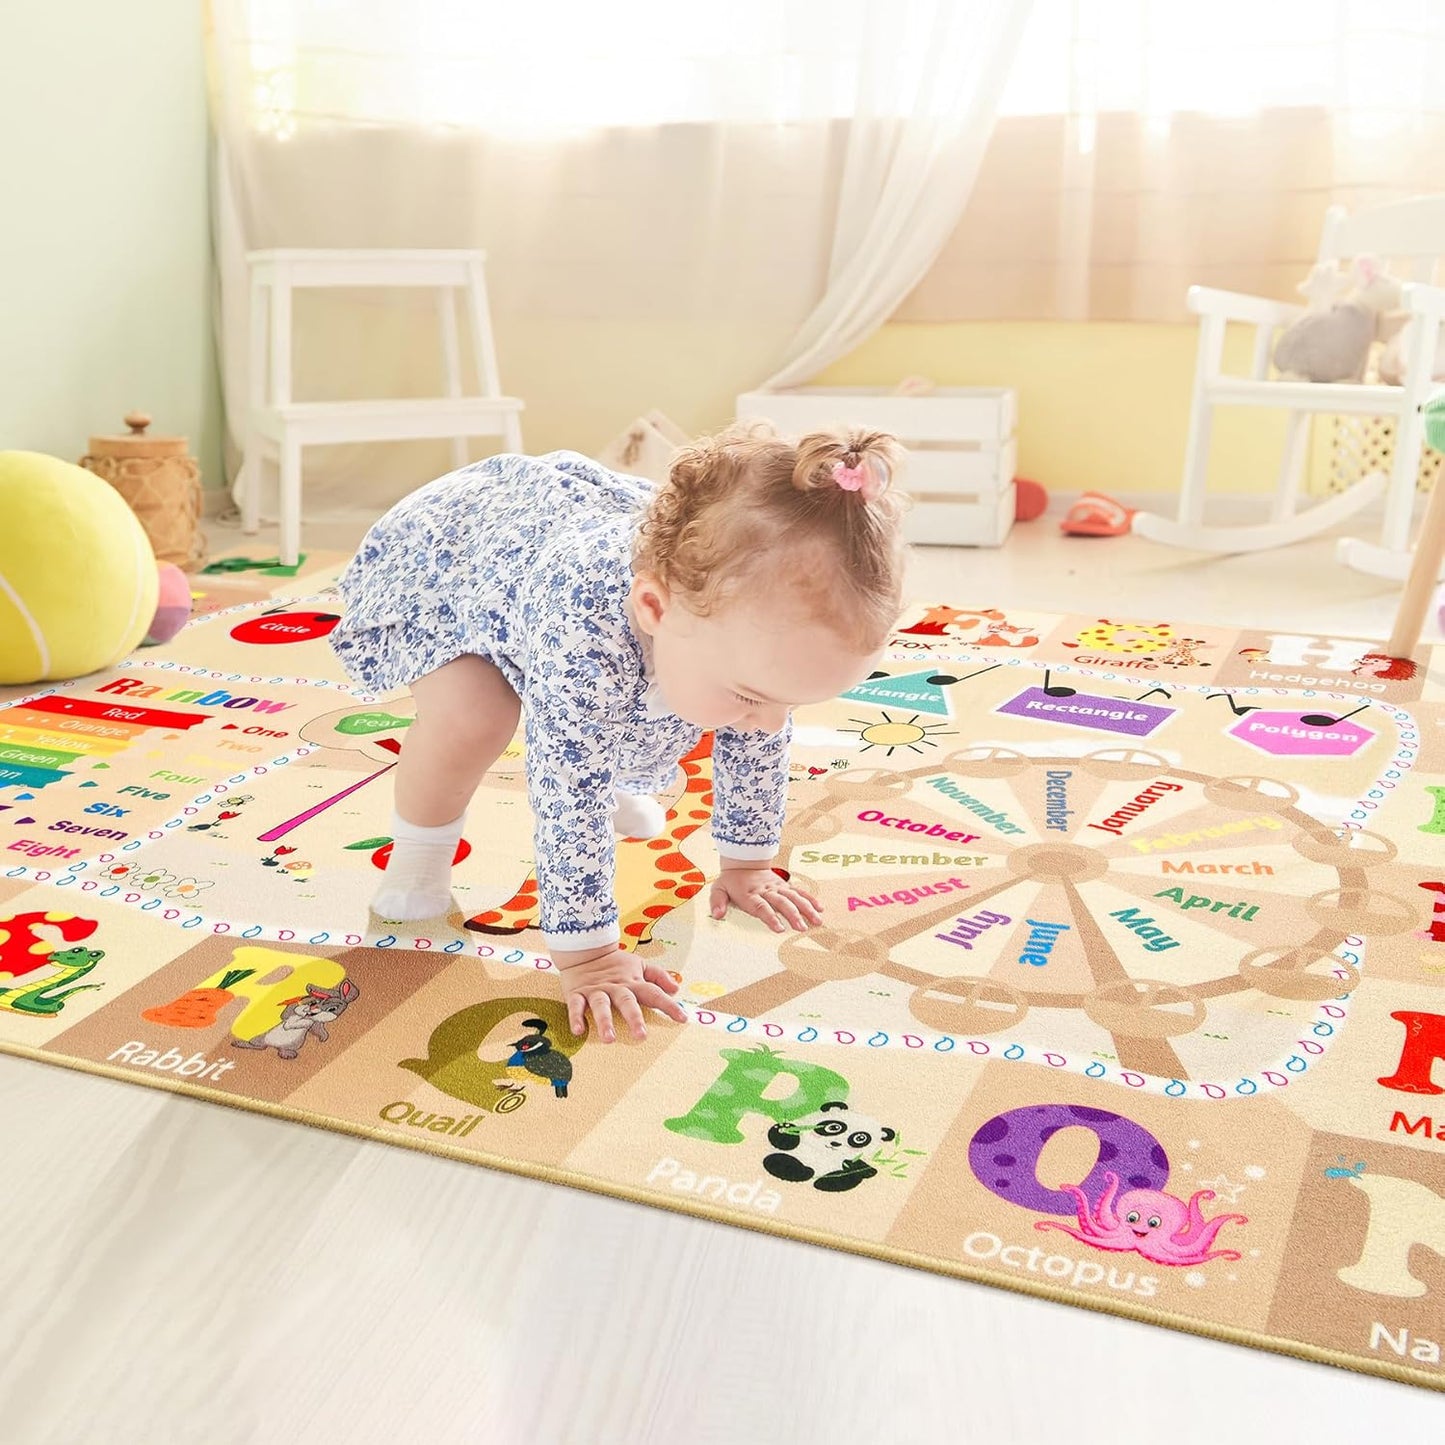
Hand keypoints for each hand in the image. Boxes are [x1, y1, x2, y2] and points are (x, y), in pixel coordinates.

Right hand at [552, 945, 686, 1042]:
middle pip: (626, 1002)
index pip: (654, 993)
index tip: (682, 1018)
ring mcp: (596, 990)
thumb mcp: (639, 965)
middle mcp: (615, 987)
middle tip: (641, 1036)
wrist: (584, 949)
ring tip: (609, 1039)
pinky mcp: (577, 993)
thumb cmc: (614, 963)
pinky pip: (576, 1005)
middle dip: (634, 1018)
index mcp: (632, 982)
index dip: (668, 1005)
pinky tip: (578, 1031)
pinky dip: (576, 1017)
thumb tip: (676, 989)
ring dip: (604, 1021)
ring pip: (601, 1005)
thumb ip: (658, 976)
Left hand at [710, 861, 822, 932]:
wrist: (743, 860)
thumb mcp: (718, 888)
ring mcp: (777, 887)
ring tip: (817, 921)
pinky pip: (799, 891)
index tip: (779, 929)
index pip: (762, 907)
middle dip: (793, 915)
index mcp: (750, 894)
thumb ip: (717, 902)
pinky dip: (810, 899)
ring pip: (794, 897)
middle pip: (782, 903)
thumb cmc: (731, 880)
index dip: (771, 917)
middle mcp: (766, 890)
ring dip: (806, 909)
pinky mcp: (784, 885)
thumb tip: (717, 915)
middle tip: (802, 928)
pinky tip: (819, 908)